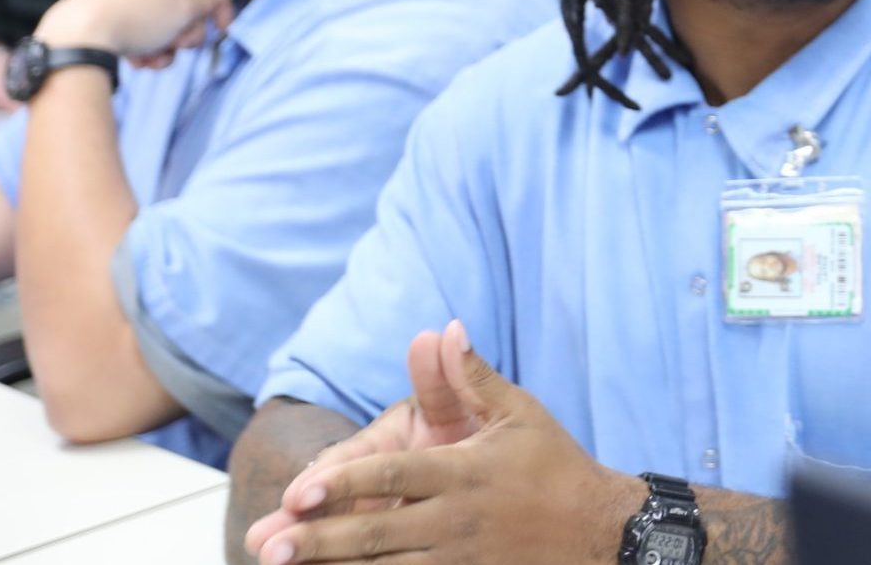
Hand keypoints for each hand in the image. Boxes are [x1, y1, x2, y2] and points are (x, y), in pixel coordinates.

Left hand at [36, 0, 232, 62]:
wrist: (79, 32)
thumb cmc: (137, 18)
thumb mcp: (182, 11)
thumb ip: (206, 2)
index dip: (222, 4)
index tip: (222, 30)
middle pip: (187, 3)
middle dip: (189, 32)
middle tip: (182, 46)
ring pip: (165, 21)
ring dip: (167, 45)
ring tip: (154, 61)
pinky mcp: (114, 11)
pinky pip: (142, 28)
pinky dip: (146, 46)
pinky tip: (137, 62)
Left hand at [247, 321, 643, 564]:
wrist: (603, 530)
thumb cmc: (555, 465)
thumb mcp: (520, 413)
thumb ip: (474, 377)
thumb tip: (448, 328)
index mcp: (464, 471)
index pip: (394, 476)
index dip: (345, 484)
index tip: (299, 490)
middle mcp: (455, 518)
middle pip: (376, 532)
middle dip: (319, 540)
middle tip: (267, 544)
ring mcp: (460, 558)